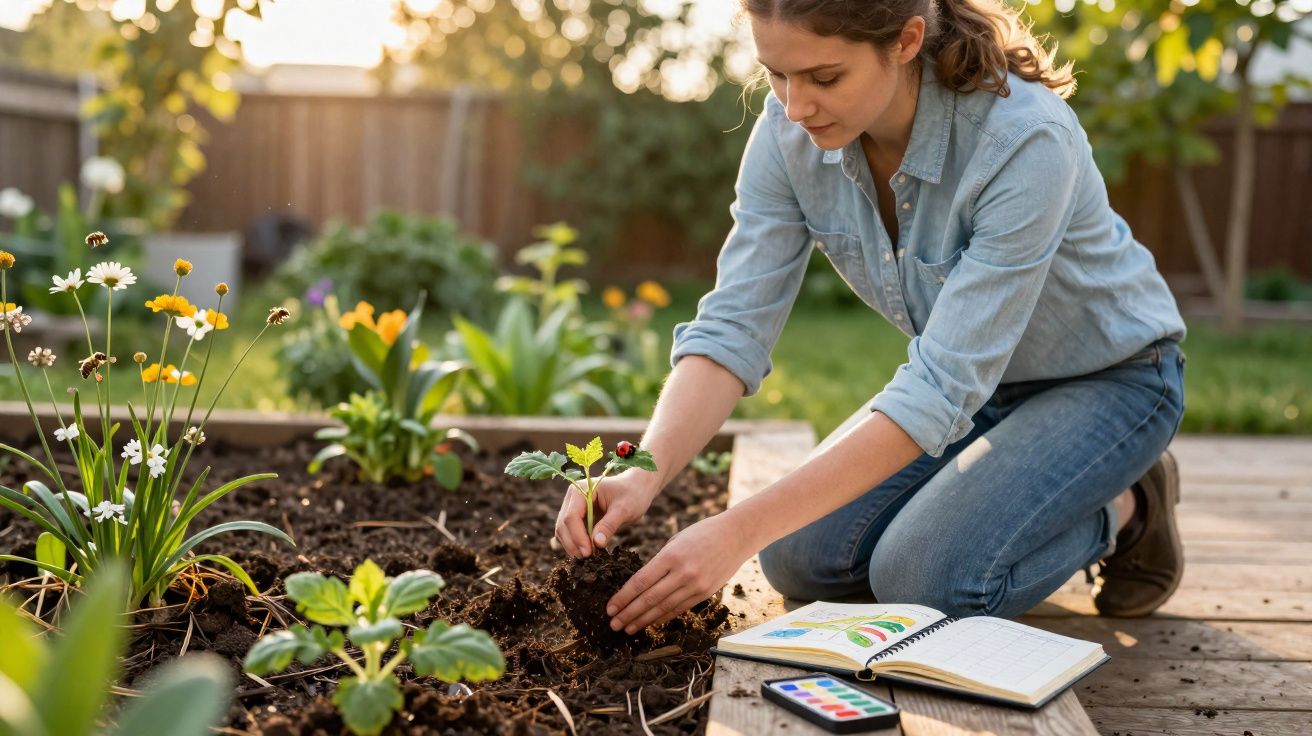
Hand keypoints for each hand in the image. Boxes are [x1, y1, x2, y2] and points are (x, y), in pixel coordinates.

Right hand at [555, 469, 657, 557]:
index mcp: (581, 490)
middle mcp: (572, 498)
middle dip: (573, 544)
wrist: (636, 488)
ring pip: (563, 532)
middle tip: (587, 559)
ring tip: (588, 559)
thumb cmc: (632, 494)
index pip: (572, 516)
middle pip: (563, 525)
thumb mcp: (624, 509)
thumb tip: (597, 544)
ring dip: (573, 547)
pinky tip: (588, 553)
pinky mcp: (578, 518)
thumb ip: (609, 525)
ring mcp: (573, 508)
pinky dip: (577, 545)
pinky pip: (571, 534)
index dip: (577, 536)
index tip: (588, 552)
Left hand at [605, 513, 752, 633]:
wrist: (736, 536)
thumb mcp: (676, 540)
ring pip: (663, 608)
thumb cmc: (702, 533)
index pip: (640, 582)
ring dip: (643, 620)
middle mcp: (683, 573)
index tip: (610, 607)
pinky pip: (679, 609)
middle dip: (628, 613)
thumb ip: (660, 562)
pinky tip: (649, 623)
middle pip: (649, 599)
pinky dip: (662, 617)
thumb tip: (640, 584)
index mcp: (671, 556)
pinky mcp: (704, 594)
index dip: (623, 598)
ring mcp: (695, 586)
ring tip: (627, 628)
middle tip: (613, 624)